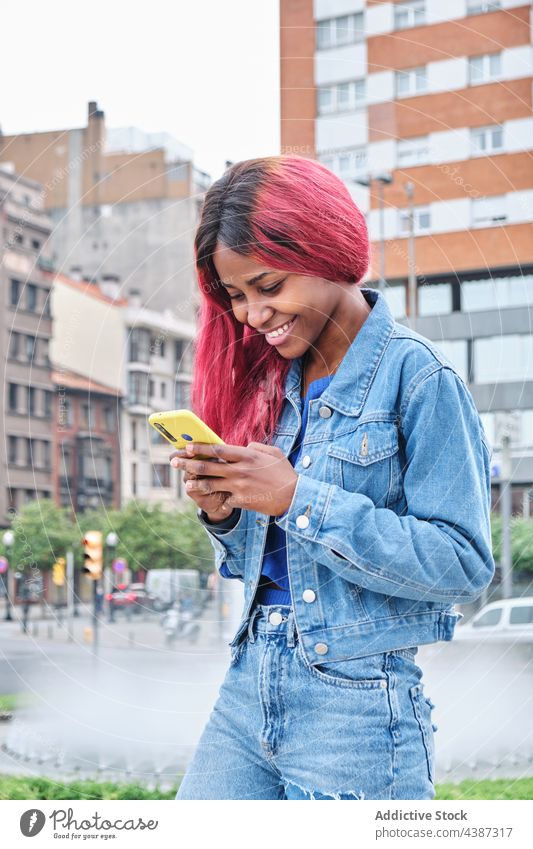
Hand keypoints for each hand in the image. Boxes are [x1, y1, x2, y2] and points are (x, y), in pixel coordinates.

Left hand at [169, 441, 297, 516]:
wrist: (294, 497)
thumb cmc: (284, 473)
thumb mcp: (272, 453)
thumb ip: (256, 447)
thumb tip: (244, 446)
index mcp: (247, 455)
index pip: (217, 449)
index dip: (200, 447)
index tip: (188, 446)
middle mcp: (239, 470)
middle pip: (207, 466)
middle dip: (188, 463)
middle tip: (174, 462)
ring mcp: (238, 486)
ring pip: (209, 484)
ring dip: (195, 483)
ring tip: (186, 482)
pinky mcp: (240, 501)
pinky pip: (223, 498)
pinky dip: (218, 498)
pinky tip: (210, 499)